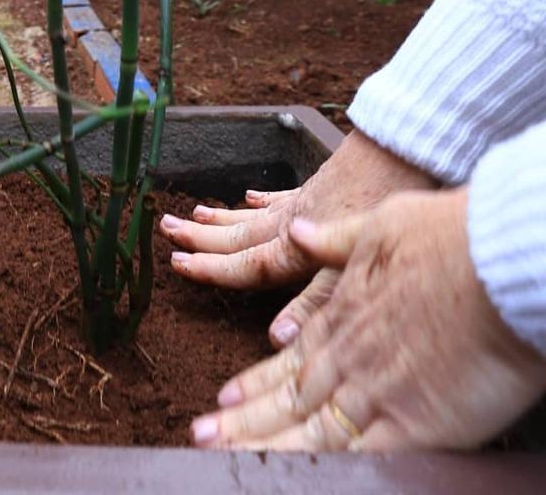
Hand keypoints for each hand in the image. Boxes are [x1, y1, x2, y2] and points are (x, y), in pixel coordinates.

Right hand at [159, 131, 436, 346]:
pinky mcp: (325, 188)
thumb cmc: (385, 208)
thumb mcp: (357, 266)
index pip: (245, 264)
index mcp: (296, 247)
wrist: (407, 148)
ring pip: (253, 216)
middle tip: (165, 228)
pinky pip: (282, 198)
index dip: (210, 268)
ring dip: (222, 218)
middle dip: (202, 237)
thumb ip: (316, 302)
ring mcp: (307, 204)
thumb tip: (276, 338)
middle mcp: (293, 224)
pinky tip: (249, 195)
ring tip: (193, 213)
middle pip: (240, 236)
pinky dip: (262, 200)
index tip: (176, 262)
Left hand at [191, 188, 545, 450]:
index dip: (255, 381)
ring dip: (265, 446)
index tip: (224, 397)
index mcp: (344, 314)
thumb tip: (299, 233)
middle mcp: (351, 354)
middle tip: (200, 435)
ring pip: (311, 430)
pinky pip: (358, 455)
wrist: (494, 264)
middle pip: (289, 397)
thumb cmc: (448, 240)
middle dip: (243, 421)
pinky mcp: (413, 423)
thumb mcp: (381, 225)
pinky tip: (295, 474)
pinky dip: (322, 466)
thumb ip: (335, 239)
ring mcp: (377, 390)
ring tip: (221, 456)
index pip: (289, 356)